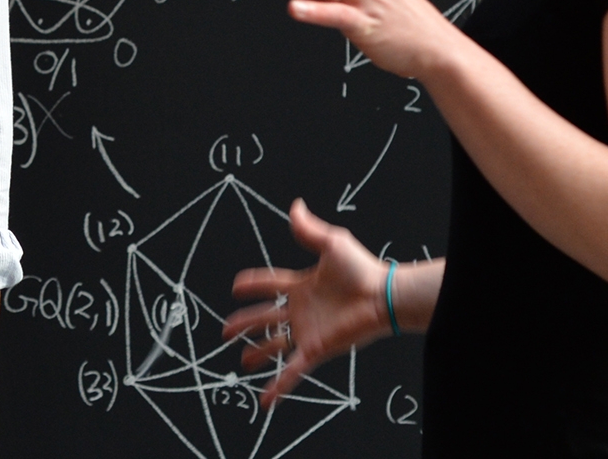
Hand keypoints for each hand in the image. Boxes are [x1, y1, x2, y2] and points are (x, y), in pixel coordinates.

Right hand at [221, 200, 393, 406]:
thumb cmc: (362, 269)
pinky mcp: (314, 350)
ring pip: (274, 345)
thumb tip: (295, 205)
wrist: (382, 296)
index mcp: (302, 285)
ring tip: (242, 360)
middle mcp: (301, 310)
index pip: (270, 284)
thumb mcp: (332, 243)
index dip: (252, 285)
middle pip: (265, 317)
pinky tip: (265, 401)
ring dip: (258, 353)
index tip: (235, 286)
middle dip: (244, 324)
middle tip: (225, 330)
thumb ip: (310, 230)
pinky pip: (291, 371)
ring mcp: (306, 331)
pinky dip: (277, 386)